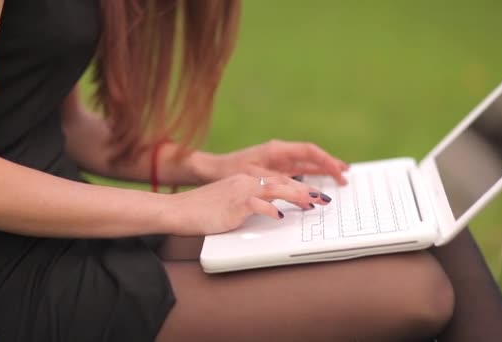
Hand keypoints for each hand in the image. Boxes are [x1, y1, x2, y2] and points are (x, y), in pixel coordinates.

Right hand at [169, 174, 331, 235]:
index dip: (297, 186)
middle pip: (280, 182)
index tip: (313, 194)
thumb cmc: (202, 210)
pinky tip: (279, 216)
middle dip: (304, 190)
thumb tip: (269, 212)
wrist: (178, 210)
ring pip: (273, 189)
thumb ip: (248, 204)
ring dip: (295, 196)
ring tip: (311, 203)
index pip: (276, 181)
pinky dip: (269, 210)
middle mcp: (245, 182)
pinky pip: (255, 204)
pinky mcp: (233, 204)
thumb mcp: (229, 203)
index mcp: (245, 180)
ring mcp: (239, 192)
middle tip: (323, 198)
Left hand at [197, 139, 348, 184]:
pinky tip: (316, 183)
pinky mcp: (274, 169)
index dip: (327, 161)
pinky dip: (309, 176)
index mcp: (277, 150)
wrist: (213, 169)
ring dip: (322, 170)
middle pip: (311, 157)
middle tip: (345, 175)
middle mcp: (280, 153)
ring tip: (338, 177)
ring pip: (306, 164)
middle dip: (329, 165)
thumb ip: (280, 185)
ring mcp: (277, 160)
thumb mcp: (256, 178)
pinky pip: (297, 171)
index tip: (339, 171)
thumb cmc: (231, 171)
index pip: (309, 151)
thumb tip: (304, 194)